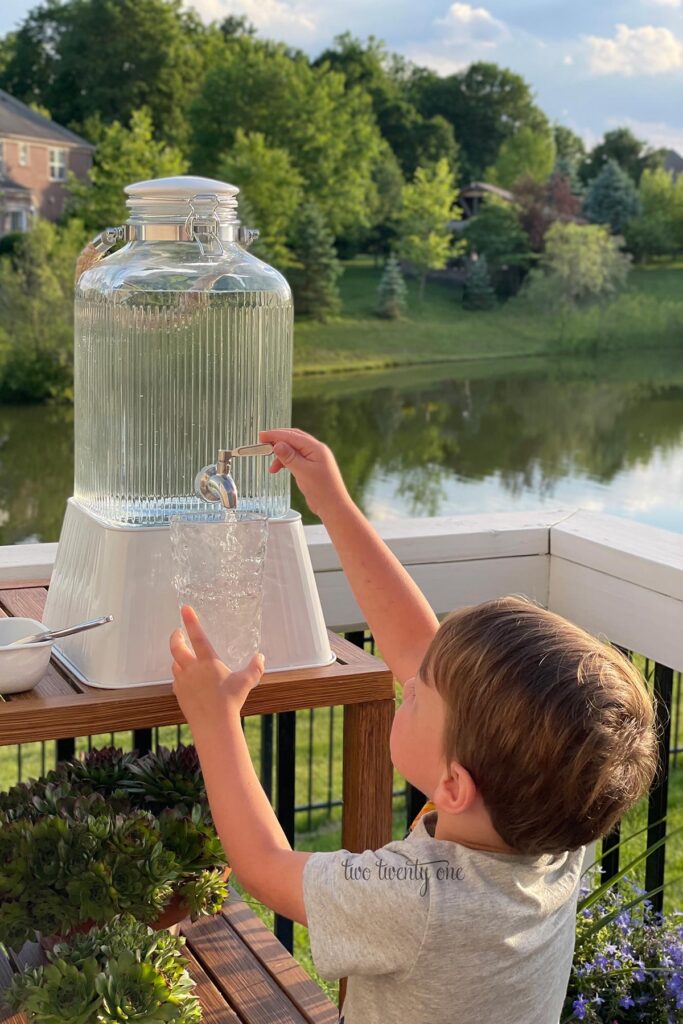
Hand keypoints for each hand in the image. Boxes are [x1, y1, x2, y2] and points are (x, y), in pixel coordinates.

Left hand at [169, 606, 263, 721]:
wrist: (214, 724)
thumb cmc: (230, 701)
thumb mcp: (246, 682)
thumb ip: (254, 668)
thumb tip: (261, 657)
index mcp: (207, 662)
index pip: (197, 636)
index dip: (191, 621)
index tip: (184, 608)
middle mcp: (192, 669)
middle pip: (176, 647)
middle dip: (175, 637)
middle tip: (177, 632)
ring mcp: (183, 682)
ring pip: (174, 664)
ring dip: (177, 658)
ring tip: (183, 657)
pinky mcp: (179, 694)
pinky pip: (176, 680)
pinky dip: (179, 675)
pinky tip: (185, 678)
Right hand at [259, 427, 350, 518]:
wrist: (333, 506)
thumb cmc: (322, 490)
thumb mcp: (303, 472)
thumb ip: (289, 457)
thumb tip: (277, 444)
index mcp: (316, 448)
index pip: (293, 436)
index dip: (276, 435)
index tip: (261, 436)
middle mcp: (316, 450)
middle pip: (293, 439)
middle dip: (277, 440)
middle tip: (262, 443)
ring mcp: (314, 459)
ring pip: (293, 450)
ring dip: (280, 455)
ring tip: (271, 467)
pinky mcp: (311, 468)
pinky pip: (295, 459)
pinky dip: (285, 462)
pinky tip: (277, 469)